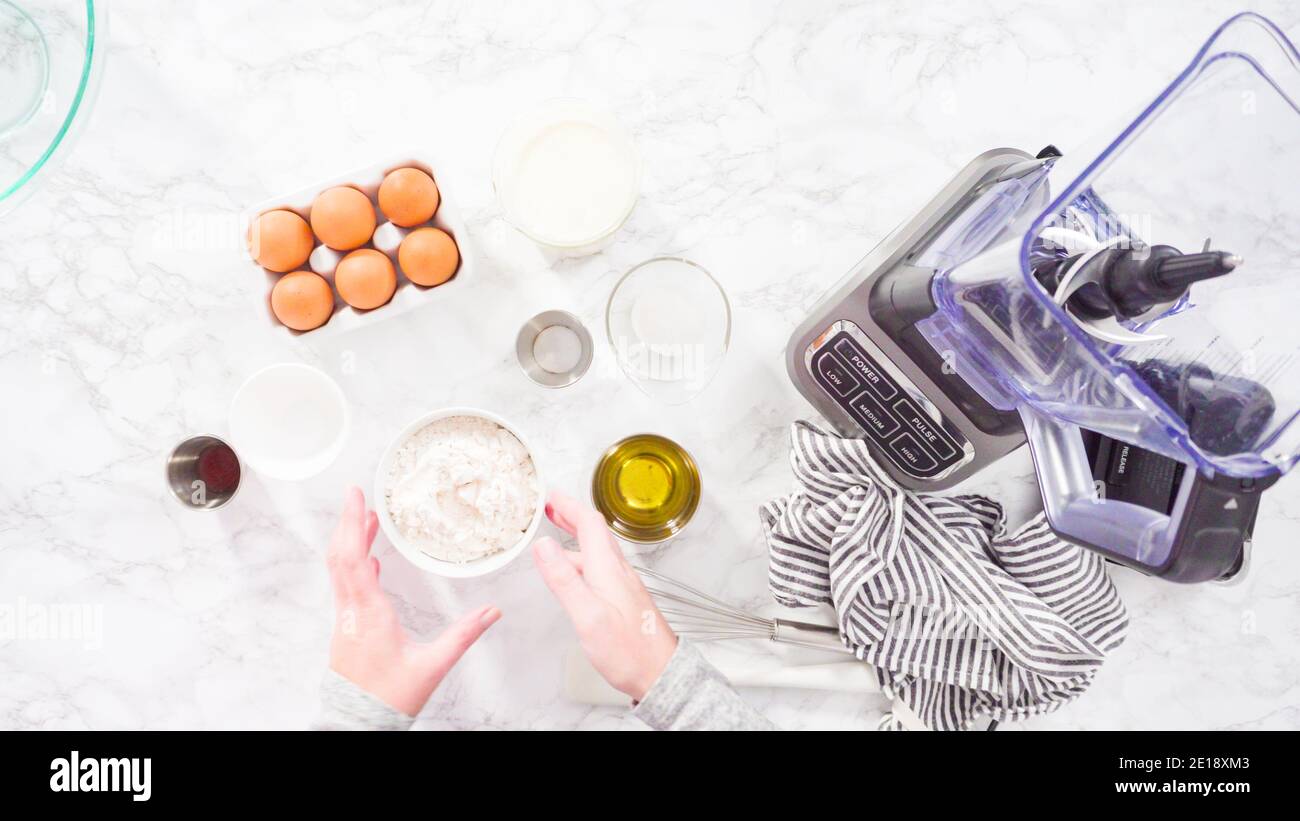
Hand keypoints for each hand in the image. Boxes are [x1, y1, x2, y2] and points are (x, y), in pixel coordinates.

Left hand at [326, 486, 500, 715]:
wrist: (358, 722)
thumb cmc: (390, 698)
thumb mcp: (432, 665)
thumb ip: (463, 635)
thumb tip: (490, 613)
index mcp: (370, 614)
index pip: (354, 559)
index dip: (352, 525)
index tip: (356, 498)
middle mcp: (351, 612)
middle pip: (340, 557)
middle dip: (346, 522)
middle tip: (355, 496)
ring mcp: (345, 619)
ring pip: (339, 570)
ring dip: (349, 542)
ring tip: (363, 520)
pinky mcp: (346, 628)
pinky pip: (345, 586)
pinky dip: (353, 565)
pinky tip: (368, 564)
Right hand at [531, 491, 676, 700]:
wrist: (661, 674)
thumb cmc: (629, 651)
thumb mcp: (588, 615)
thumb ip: (564, 579)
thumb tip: (543, 545)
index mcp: (608, 569)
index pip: (589, 524)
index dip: (568, 506)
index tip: (550, 496)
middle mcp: (618, 572)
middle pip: (594, 534)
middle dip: (571, 516)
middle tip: (551, 507)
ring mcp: (622, 586)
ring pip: (597, 552)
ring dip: (575, 540)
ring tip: (553, 539)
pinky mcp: (623, 600)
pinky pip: (600, 569)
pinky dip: (582, 561)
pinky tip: (574, 574)